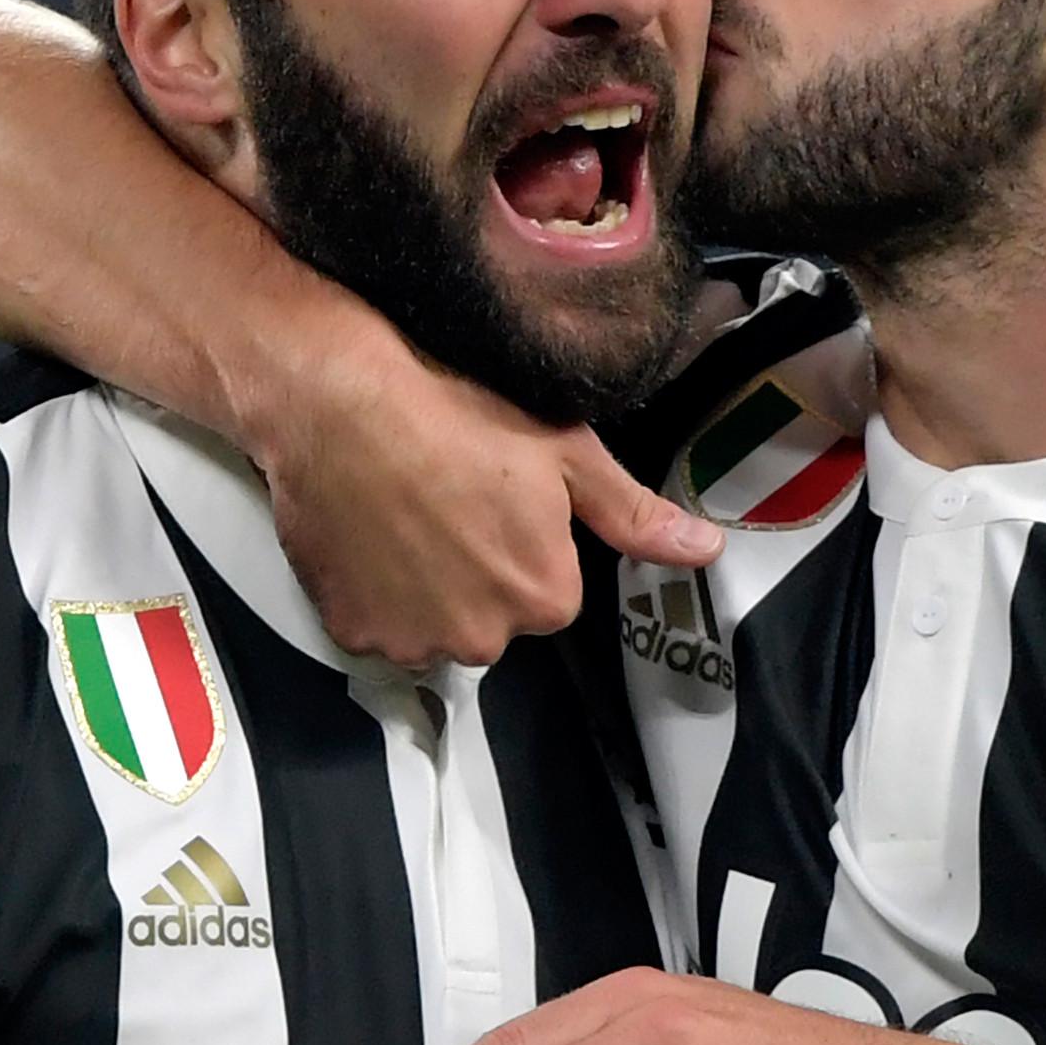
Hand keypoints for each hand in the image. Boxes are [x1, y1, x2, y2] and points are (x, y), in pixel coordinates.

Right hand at [244, 326, 719, 669]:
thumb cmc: (457, 413)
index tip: (495, 498)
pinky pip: (377, 629)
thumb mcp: (566, 451)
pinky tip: (368, 538)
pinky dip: (373, 597)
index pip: (550, 591)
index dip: (523, 542)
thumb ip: (634, 514)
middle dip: (477, 575)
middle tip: (447, 503)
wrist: (339, 402)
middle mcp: (485, 639)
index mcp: (546, 598)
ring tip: (404, 517)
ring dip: (426, 592)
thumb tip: (706, 551)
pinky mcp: (351, 634)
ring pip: (434, 627)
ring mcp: (412, 642)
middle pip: (493, 617)